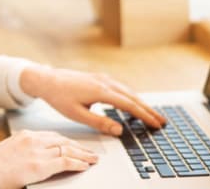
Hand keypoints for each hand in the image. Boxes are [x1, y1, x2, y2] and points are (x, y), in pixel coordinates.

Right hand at [0, 130, 97, 188]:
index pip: (52, 136)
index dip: (66, 142)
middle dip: (78, 147)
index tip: (74, 146)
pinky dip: (78, 163)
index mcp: (24, 135)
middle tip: (89, 152)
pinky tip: (84, 166)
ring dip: (83, 155)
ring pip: (67, 149)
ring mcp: (37, 151)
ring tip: (92, 159)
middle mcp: (32, 139)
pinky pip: (65, 162)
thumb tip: (33, 160)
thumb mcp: (8, 154)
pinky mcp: (40, 165)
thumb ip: (23, 153)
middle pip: (62, 141)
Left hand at [20, 65, 166, 134]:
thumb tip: (119, 130)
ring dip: (141, 103)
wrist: (47, 80)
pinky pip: (121, 88)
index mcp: (101, 91)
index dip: (144, 115)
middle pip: (133, 97)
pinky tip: (134, 103)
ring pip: (128, 91)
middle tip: (162, 121)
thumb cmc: (59, 97)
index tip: (155, 124)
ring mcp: (103, 78)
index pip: (129, 105)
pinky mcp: (100, 78)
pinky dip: (131, 97)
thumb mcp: (77, 114)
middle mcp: (105, 82)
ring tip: (152, 114)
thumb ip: (99, 122)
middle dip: (148, 110)